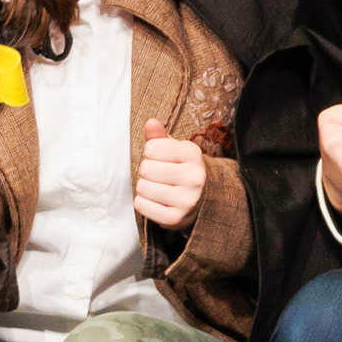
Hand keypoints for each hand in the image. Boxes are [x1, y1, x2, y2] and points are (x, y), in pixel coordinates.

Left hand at [135, 117, 206, 232]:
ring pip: (142, 188)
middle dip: (147, 171)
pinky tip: (156, 201)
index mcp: (194, 155)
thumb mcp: (174, 150)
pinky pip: (141, 206)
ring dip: (144, 188)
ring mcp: (187, 200)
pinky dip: (143, 203)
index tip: (161, 159)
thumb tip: (151, 123)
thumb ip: (160, 137)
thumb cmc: (181, 170)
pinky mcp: (176, 219)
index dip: (150, 153)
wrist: (200, 201)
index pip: (152, 148)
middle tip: (159, 176)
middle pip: (146, 168)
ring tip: (158, 188)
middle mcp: (194, 178)